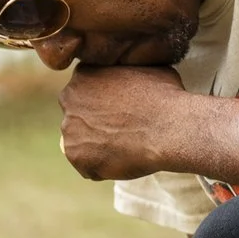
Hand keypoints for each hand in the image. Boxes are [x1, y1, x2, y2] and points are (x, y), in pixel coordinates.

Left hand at [58, 65, 189, 180]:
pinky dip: (102, 168)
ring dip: (97, 147)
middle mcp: (69, 98)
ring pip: (80, 142)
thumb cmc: (165, 97)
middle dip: (95, 125)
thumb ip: (125, 72)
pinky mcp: (75, 155)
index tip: (120, 113)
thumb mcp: (145, 68)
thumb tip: (132, 75)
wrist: (169, 129)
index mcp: (84, 74)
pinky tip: (123, 161)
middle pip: (78, 117)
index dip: (103, 105)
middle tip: (121, 132)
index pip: (84, 92)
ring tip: (125, 148)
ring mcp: (69, 128)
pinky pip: (86, 166)